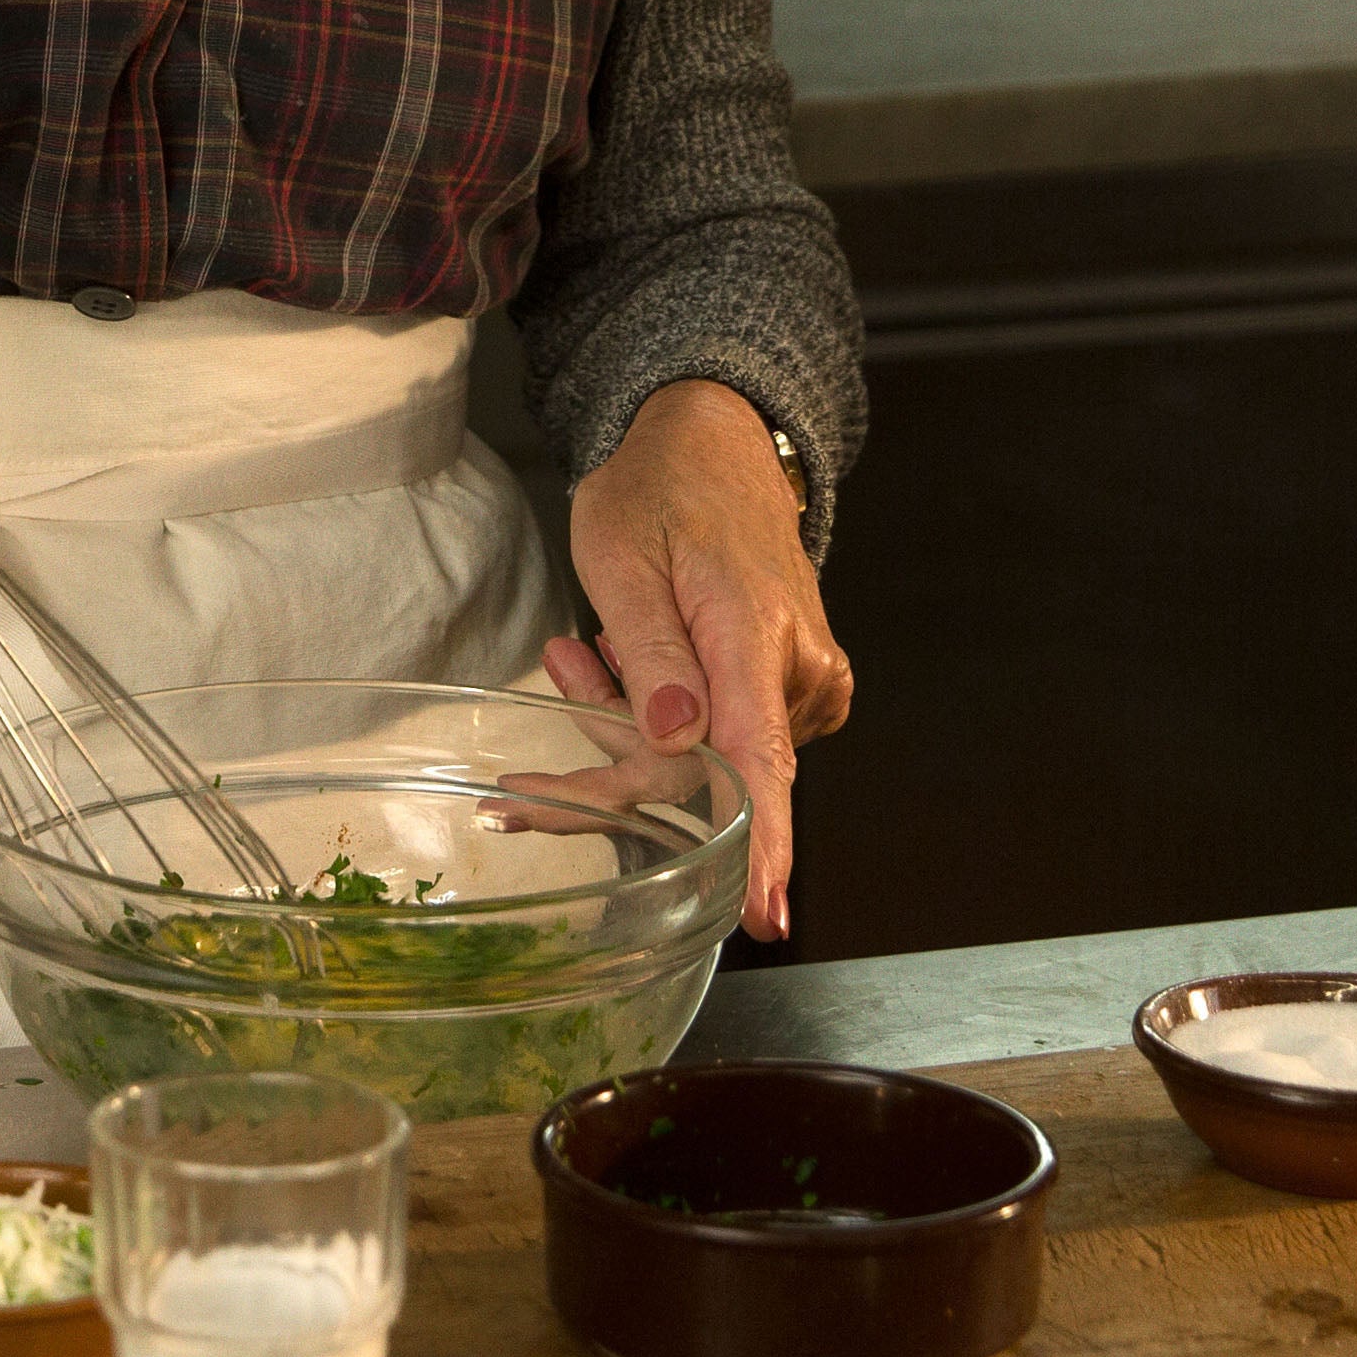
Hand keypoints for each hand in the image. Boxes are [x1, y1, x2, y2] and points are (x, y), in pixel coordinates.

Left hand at [549, 380, 854, 941]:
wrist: (717, 446)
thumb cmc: (664, 489)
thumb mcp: (623, 555)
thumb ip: (651, 654)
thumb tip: (676, 742)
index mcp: (755, 633)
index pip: (761, 760)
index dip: (762, 845)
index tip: (764, 911)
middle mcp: (799, 671)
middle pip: (706, 771)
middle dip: (614, 758)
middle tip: (551, 700)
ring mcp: (805, 686)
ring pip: (705, 758)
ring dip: (630, 726)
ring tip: (586, 650)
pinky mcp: (795, 693)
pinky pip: (720, 735)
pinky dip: (664, 715)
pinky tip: (630, 658)